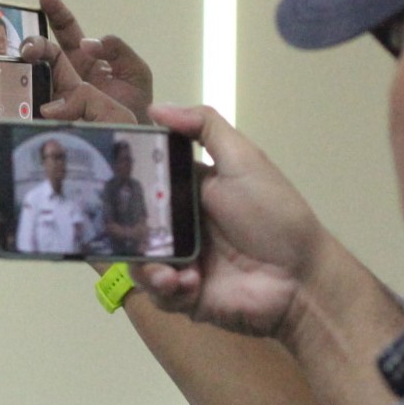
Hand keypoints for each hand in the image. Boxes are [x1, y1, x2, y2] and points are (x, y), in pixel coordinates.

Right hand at [19, 0, 157, 120]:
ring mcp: (56, 93)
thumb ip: (118, 50)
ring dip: (26, 66)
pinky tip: (17, 91)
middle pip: (44, 51)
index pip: (67, 30)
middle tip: (29, 49)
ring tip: (26, 64)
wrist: (133, 138)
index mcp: (85, 57)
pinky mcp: (50, 114)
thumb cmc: (136, 106)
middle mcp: (66, 72)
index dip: (57, 13)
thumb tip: (87, 44)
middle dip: (34, 44)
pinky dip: (21, 95)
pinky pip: (31, 102)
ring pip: (34, 73)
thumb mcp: (136, 71)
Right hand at [130, 104, 331, 338]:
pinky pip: (158, 294)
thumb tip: (155, 107)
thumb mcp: (244, 160)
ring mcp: (179, 263)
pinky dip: (167, 289)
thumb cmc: (274, 214)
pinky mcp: (183, 297)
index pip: (143, 185)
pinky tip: (188, 284)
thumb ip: (205, 127)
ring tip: (169, 272)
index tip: (103, 181)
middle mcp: (178, 227)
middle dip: (125, 233)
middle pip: (131, 226)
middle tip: (125, 235)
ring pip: (138, 263)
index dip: (121, 183)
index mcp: (188, 193)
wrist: (300, 277)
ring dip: (148, 267)